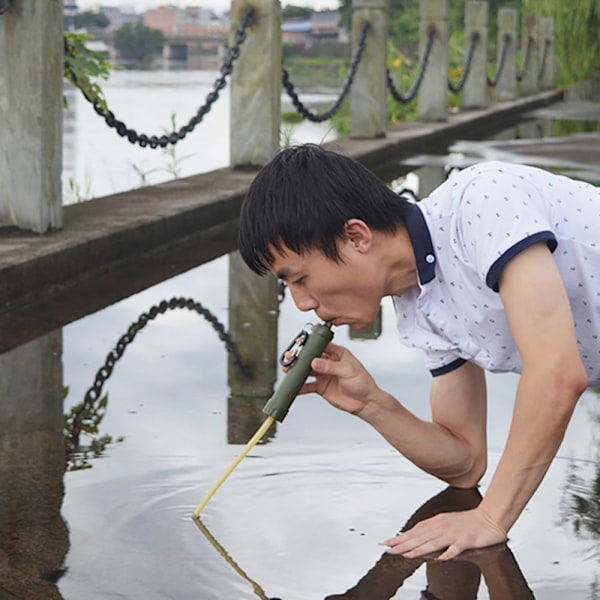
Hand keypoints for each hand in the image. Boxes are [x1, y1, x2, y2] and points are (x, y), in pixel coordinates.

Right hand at [298, 342, 379, 414]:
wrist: (365, 402)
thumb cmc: (362, 382)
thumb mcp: (348, 370)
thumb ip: (330, 366)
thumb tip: (315, 362)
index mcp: (337, 353)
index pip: (320, 345)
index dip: (310, 345)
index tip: (300, 345)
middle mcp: (328, 362)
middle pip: (310, 357)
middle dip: (299, 357)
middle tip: (291, 357)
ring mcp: (323, 375)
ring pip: (306, 370)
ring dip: (296, 370)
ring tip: (288, 370)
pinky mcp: (320, 387)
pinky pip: (307, 386)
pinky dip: (299, 386)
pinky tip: (294, 387)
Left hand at [380, 507, 506, 559]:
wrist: (490, 518)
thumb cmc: (467, 522)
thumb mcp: (445, 524)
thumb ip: (431, 531)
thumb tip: (414, 538)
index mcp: (436, 523)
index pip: (414, 532)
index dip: (400, 538)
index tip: (386, 543)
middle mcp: (442, 527)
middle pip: (420, 537)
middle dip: (403, 544)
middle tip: (388, 549)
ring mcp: (454, 534)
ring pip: (433, 542)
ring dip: (419, 549)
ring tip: (407, 555)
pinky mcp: (466, 540)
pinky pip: (456, 548)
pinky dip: (448, 553)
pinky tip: (441, 558)